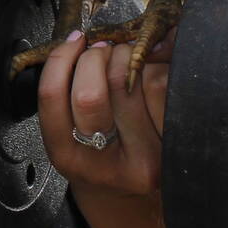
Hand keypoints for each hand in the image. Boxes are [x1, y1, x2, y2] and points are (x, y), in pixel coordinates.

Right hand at [36, 31, 171, 199]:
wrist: (126, 188)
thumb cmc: (94, 149)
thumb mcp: (65, 131)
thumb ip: (64, 90)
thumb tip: (81, 40)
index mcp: (67, 155)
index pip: (53, 95)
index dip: (61, 57)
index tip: (74, 42)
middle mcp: (105, 163)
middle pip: (91, 92)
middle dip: (95, 56)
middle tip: (101, 51)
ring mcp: (145, 157)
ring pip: (134, 82)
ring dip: (127, 56)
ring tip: (125, 60)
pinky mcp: (174, 144)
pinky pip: (164, 85)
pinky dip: (155, 65)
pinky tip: (147, 71)